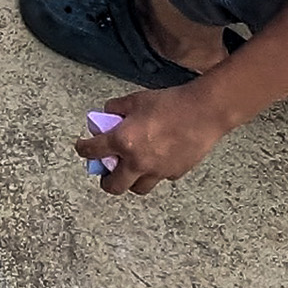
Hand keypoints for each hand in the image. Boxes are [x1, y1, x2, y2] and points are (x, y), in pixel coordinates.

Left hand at [75, 84, 230, 194]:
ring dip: (132, 181)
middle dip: (106, 181)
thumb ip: (118, 108)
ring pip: (138, 188)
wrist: (204, 111)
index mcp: (123, 141)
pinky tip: (159, 158)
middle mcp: (137, 161)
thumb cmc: (171, 102)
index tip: (82, 147)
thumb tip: (109, 113)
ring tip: (134, 169)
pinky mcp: (175, 173)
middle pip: (113, 186)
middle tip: (108, 171)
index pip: (92, 151)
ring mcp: (157, 171)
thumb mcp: (137, 99)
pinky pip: (160, 178)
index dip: (83, 149)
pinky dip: (156, 172)